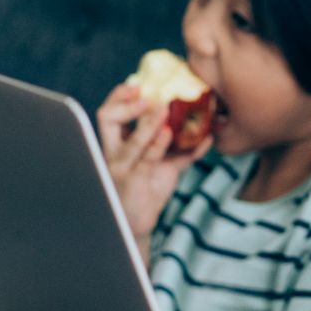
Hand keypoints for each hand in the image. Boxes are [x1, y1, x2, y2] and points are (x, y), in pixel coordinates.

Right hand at [97, 83, 211, 239]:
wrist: (136, 224)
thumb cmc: (145, 188)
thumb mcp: (157, 161)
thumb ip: (174, 145)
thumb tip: (203, 129)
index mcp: (115, 143)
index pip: (107, 113)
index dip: (120, 97)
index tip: (139, 86)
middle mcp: (113, 152)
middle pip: (106, 120)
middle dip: (126, 105)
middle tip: (149, 97)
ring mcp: (122, 167)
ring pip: (133, 142)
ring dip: (149, 125)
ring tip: (165, 109)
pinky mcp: (136, 180)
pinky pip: (152, 160)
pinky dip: (169, 147)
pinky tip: (200, 139)